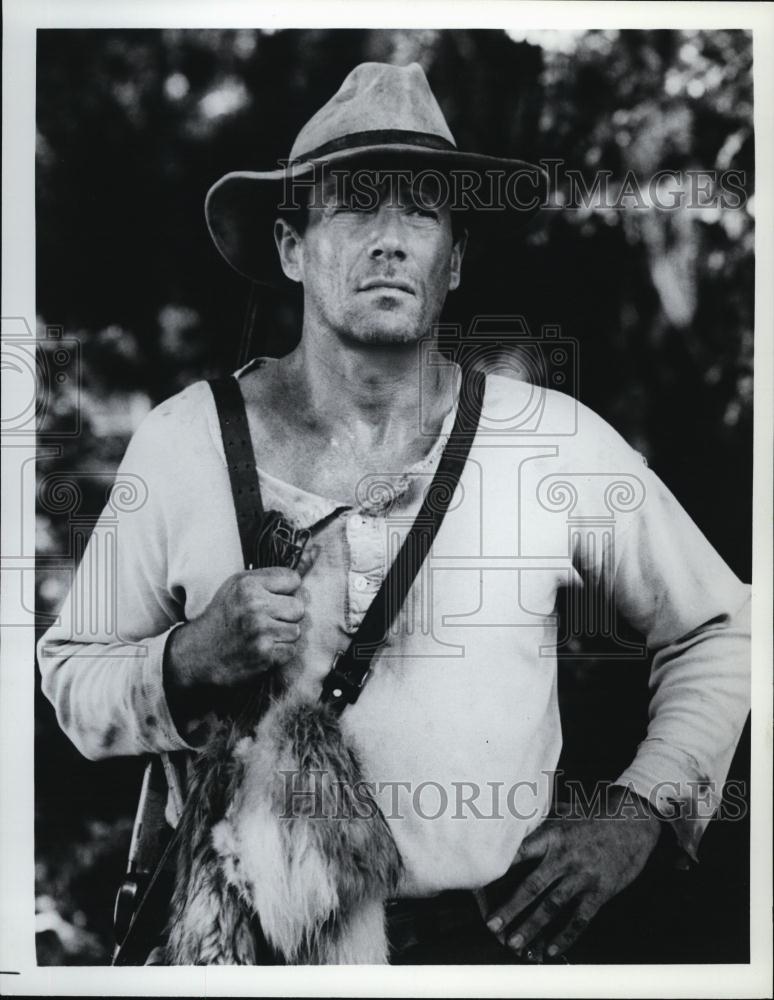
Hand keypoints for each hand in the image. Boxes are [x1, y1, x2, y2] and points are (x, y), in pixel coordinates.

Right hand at [166, 565, 307, 691]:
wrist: (198, 653)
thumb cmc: (223, 616)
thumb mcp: (236, 586)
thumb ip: (266, 578)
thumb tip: (300, 580)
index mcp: (248, 584)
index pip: (293, 579)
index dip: (286, 591)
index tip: (273, 599)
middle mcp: (255, 605)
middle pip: (298, 607)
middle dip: (287, 615)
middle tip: (268, 621)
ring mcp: (260, 631)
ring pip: (297, 630)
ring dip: (284, 636)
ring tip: (264, 636)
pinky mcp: (265, 654)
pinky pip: (292, 650)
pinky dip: (281, 652)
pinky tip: (263, 649)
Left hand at [477, 786, 661, 961]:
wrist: (633, 820)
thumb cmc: (594, 816)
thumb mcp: (564, 813)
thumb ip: (540, 826)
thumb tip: (511, 827)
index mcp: (552, 834)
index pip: (519, 852)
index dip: (500, 869)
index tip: (479, 885)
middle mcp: (565, 856)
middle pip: (532, 885)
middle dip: (511, 907)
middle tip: (492, 925)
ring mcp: (583, 875)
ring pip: (552, 906)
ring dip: (532, 926)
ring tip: (514, 943)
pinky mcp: (601, 891)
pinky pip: (580, 918)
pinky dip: (565, 936)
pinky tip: (551, 950)